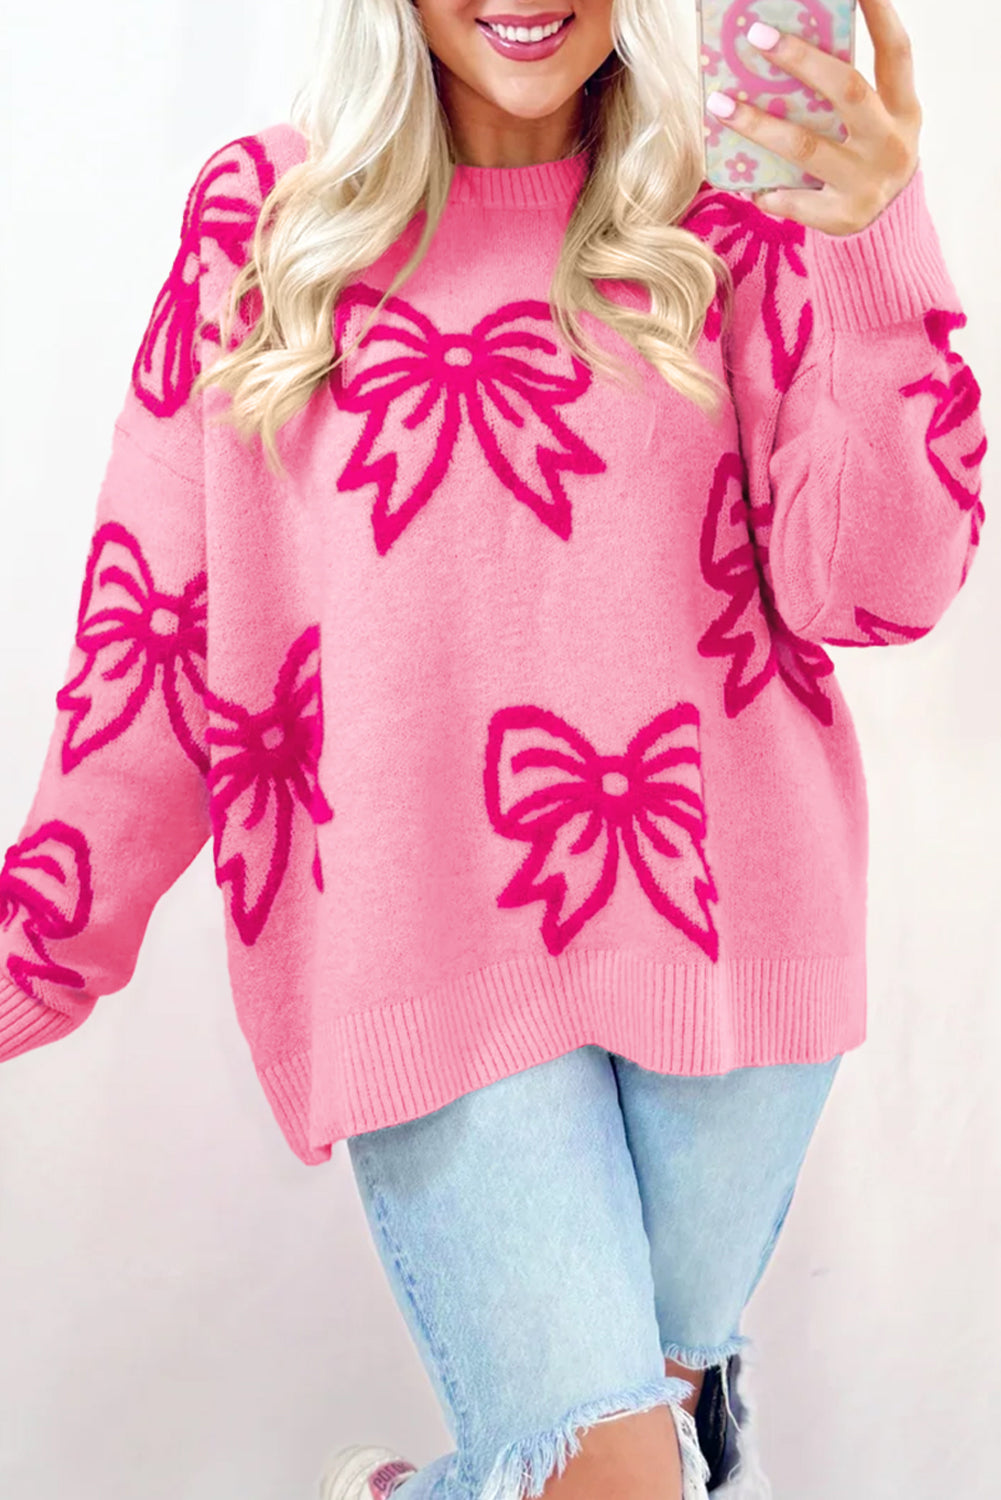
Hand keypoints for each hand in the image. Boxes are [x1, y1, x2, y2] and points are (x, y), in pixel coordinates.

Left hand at [705, 0, 921, 234]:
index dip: (881, 14)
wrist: (886, 227)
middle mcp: (890, 143)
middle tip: (756, 34)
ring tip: (719, 104)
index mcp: (904, 110)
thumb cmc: (867, 157)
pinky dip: (767, 190)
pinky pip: (794, 200)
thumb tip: (784, 47)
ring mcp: (866, 182)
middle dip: (801, 60)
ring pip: (805, 146)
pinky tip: (744, 181)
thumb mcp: (874, 122)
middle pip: (848, 90)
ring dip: (758, 124)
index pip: (896, 53)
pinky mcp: (842, 216)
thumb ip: (845, 92)